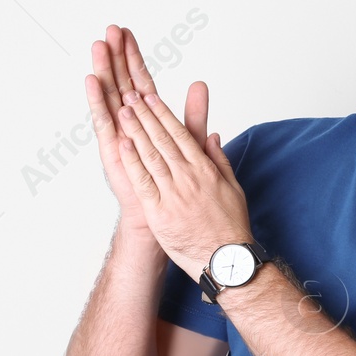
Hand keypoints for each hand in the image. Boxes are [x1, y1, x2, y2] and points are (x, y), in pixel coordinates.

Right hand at [85, 25, 211, 239]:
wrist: (165, 212)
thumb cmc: (175, 179)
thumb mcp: (188, 138)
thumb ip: (193, 112)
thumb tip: (201, 85)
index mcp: (147, 117)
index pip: (139, 79)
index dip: (133, 56)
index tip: (126, 32)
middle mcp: (128, 121)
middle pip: (120, 81)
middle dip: (116, 55)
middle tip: (110, 29)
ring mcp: (118, 133)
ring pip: (110, 94)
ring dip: (105, 69)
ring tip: (99, 45)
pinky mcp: (112, 148)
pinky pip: (104, 119)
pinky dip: (97, 99)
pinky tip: (92, 80)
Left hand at [115, 86, 251, 281]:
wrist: (226, 259)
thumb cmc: (230, 226)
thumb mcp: (232, 187)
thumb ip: (219, 160)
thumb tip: (211, 136)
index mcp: (205, 170)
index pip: (181, 134)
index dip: (164, 114)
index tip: (151, 97)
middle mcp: (188, 177)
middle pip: (162, 139)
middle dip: (145, 115)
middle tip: (130, 96)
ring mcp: (173, 194)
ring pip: (151, 155)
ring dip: (135, 131)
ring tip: (123, 111)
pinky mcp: (160, 212)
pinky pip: (143, 182)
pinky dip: (132, 161)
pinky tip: (123, 144)